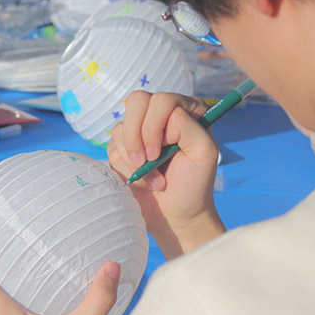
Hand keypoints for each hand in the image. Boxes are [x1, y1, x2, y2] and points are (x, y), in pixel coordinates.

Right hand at [107, 91, 224, 257]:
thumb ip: (188, 126)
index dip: (155, 126)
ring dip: (134, 159)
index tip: (161, 152)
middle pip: (136, 101)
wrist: (176, 215)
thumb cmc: (194, 184)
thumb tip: (165, 115)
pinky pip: (111, 147)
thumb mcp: (204, 152)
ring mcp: (141, 130)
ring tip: (153, 179)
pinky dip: (125, 168)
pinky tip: (143, 181)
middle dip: (137, 135)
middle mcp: (162, 115)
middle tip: (147, 160)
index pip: (162, 99)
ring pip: (121, 127)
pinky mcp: (124, 148)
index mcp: (186, 110)